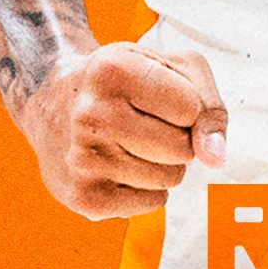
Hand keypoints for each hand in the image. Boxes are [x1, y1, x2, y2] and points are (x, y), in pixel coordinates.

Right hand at [17, 40, 227, 217]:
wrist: (51, 102)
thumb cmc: (123, 80)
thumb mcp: (168, 65)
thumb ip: (208, 103)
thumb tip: (215, 157)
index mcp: (114, 69)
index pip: (191, 109)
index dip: (187, 105)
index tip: (160, 96)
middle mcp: (92, 113)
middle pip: (183, 149)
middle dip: (178, 137)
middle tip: (144, 121)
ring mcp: (84, 159)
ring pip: (171, 178)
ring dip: (163, 163)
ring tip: (130, 141)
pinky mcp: (84, 198)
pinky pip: (153, 203)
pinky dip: (147, 188)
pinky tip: (118, 164)